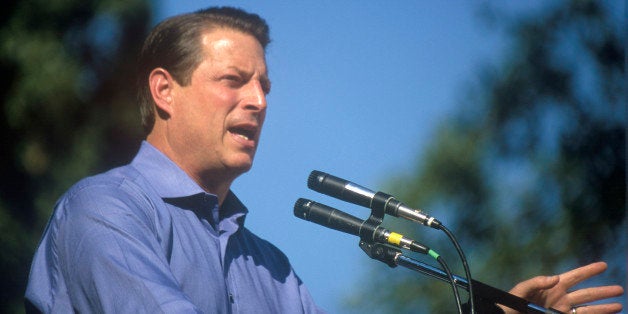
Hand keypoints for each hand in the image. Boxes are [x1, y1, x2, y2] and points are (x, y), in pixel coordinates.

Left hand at [499, 262, 623, 313]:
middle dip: (603, 292)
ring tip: (619, 306)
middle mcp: (561, 298)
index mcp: (552, 286)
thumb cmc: (511, 304)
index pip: (575, 276)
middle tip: (619, 289)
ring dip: (604, 308)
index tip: (603, 265)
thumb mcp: (520, 290)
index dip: (589, 270)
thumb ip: (536, 282)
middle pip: (587, 294)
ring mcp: (562, 311)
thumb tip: (556, 278)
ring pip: (588, 309)